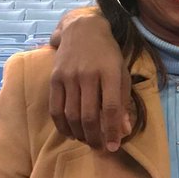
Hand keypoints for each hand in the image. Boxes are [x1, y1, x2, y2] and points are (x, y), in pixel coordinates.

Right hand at [48, 10, 131, 150]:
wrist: (82, 30)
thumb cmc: (107, 54)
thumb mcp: (121, 73)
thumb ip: (124, 101)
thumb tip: (124, 130)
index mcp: (110, 72)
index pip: (111, 108)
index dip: (112, 131)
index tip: (114, 146)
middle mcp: (88, 74)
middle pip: (89, 115)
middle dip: (95, 137)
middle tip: (99, 148)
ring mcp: (69, 76)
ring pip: (71, 115)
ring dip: (79, 134)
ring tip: (87, 140)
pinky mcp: (54, 78)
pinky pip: (55, 108)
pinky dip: (62, 125)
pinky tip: (70, 133)